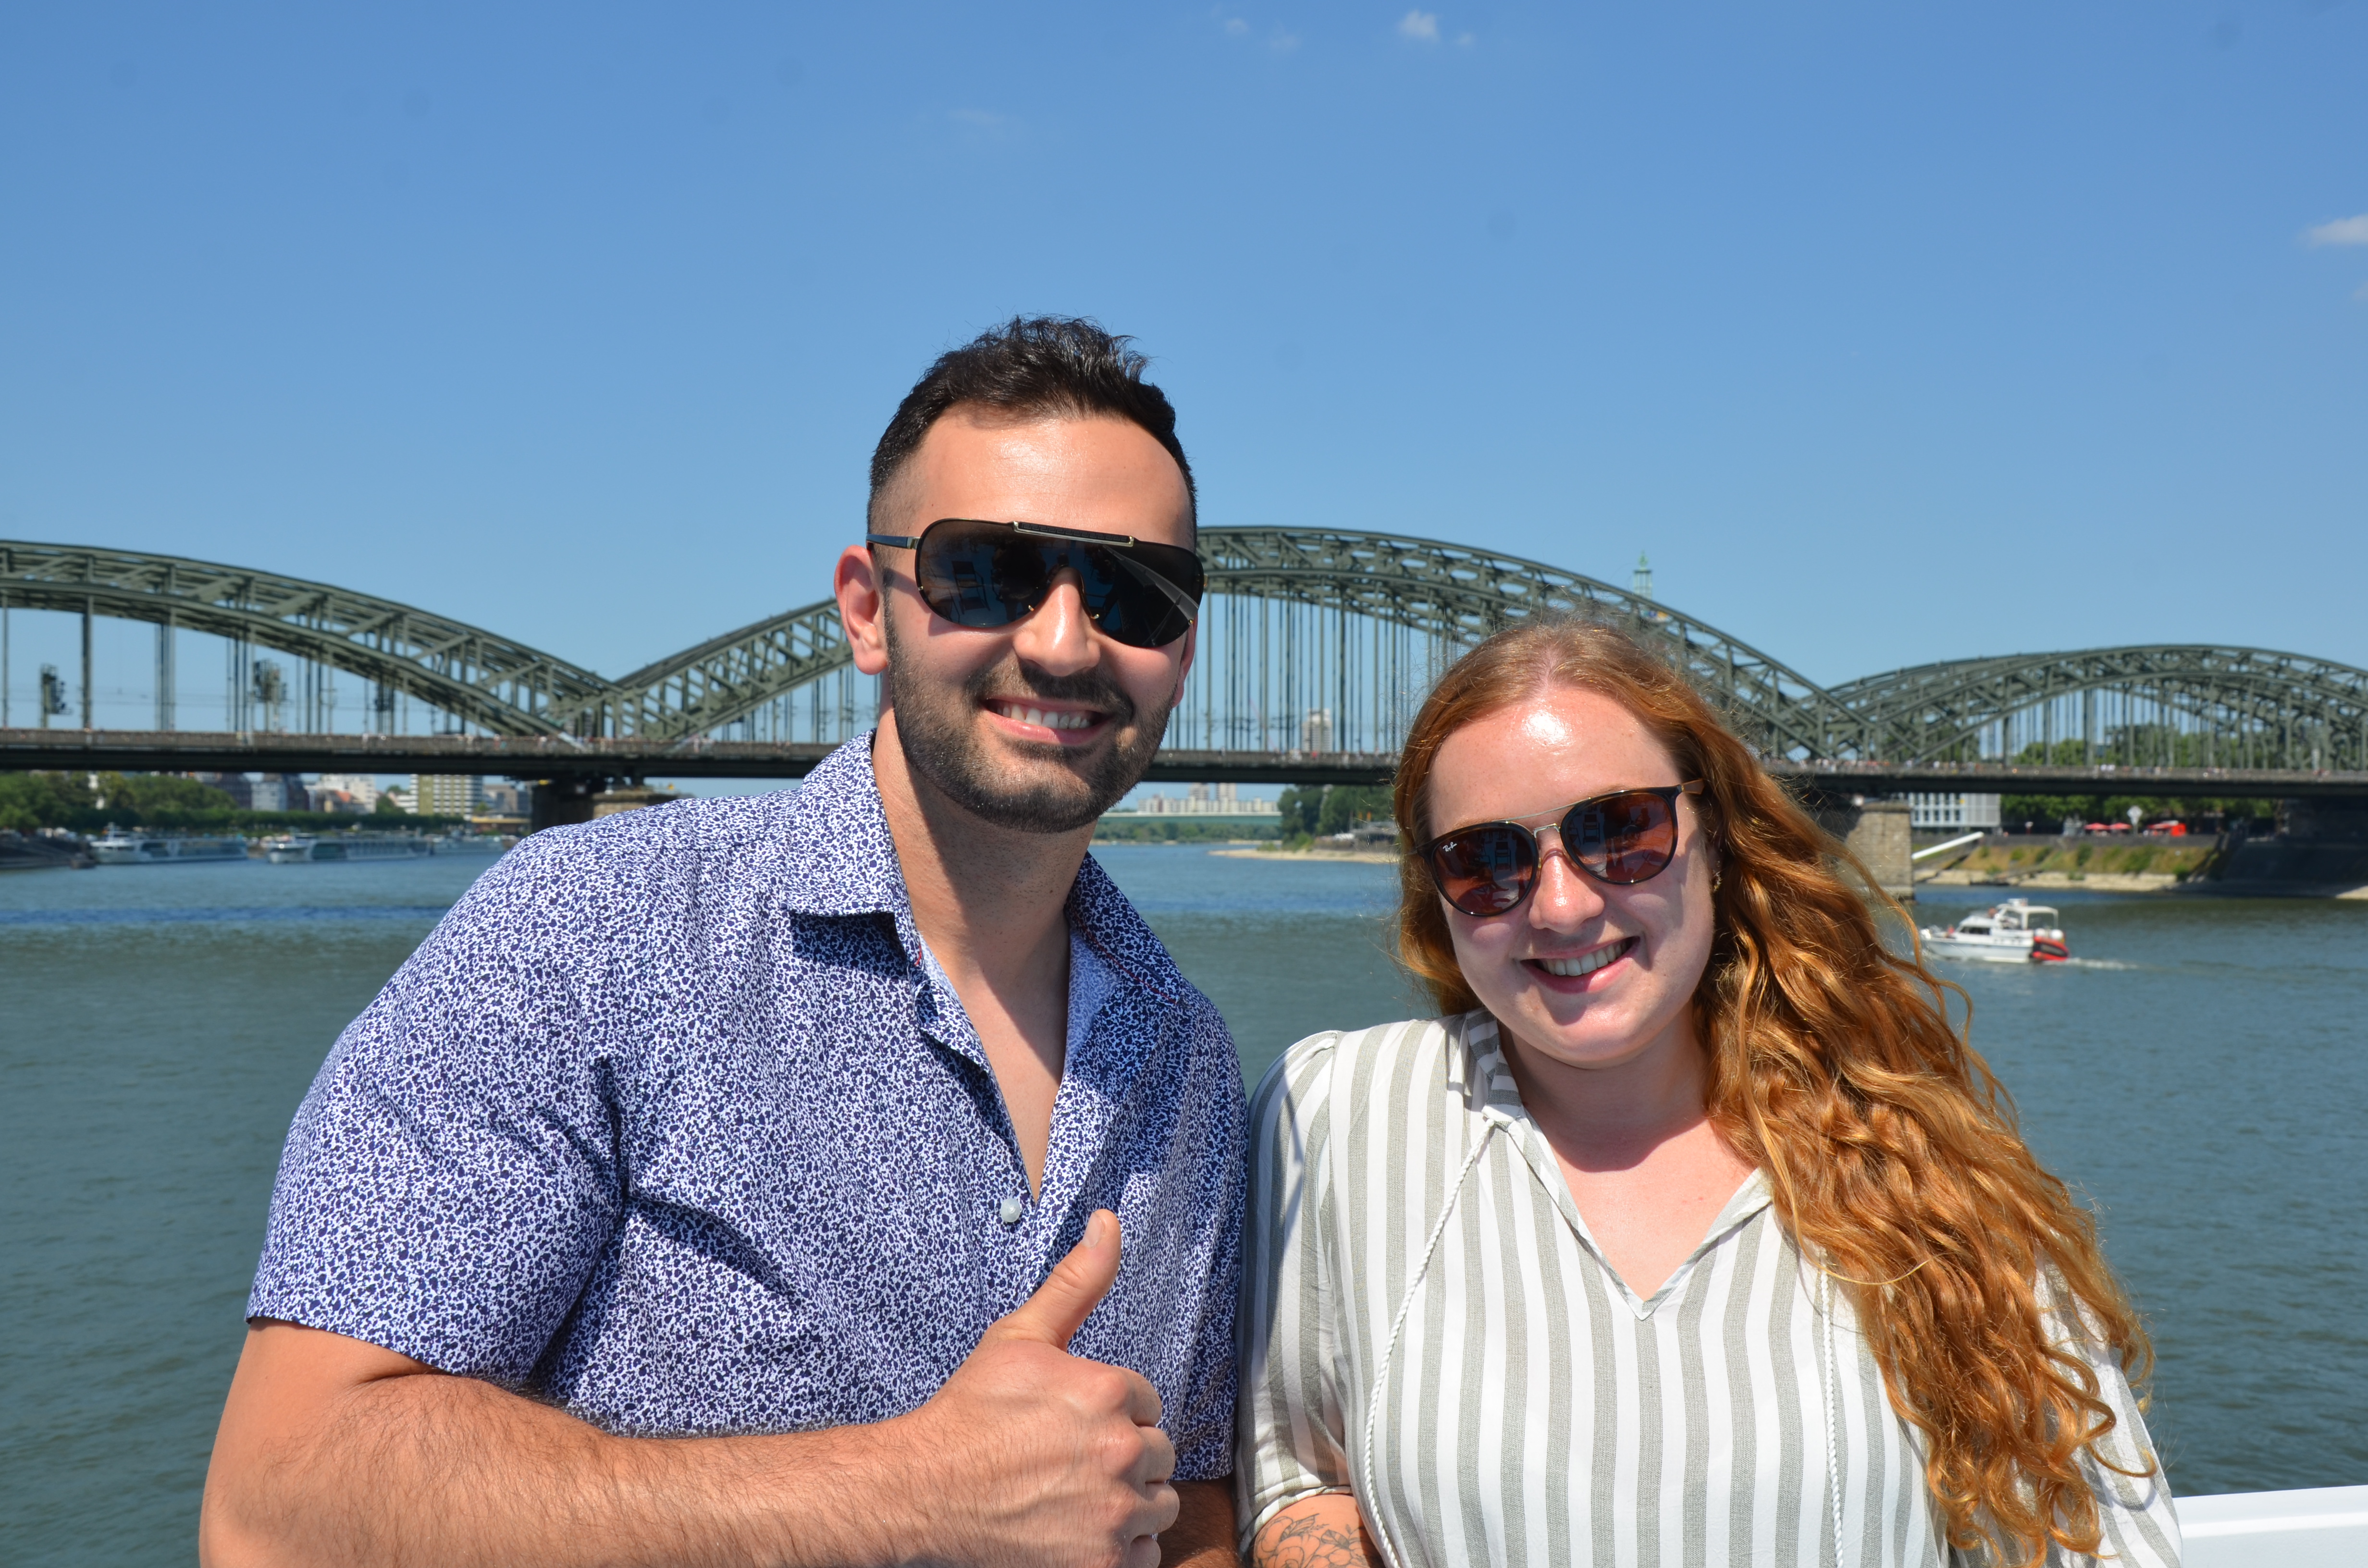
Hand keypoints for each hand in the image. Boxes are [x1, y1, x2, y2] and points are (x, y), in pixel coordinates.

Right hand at [886, 1210, 1176, 1567]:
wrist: (924, 1491)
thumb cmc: (970, 1415)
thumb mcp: (1021, 1336)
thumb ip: (1077, 1282)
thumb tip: (1109, 1222)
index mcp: (1110, 1392)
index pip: (1146, 1402)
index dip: (1111, 1410)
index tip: (1071, 1423)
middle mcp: (1121, 1452)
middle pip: (1159, 1454)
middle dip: (1124, 1455)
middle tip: (1070, 1460)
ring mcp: (1114, 1513)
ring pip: (1158, 1505)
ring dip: (1128, 1502)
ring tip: (1076, 1495)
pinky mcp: (1102, 1563)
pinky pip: (1144, 1554)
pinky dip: (1120, 1548)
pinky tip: (1079, 1530)